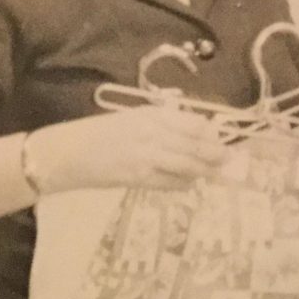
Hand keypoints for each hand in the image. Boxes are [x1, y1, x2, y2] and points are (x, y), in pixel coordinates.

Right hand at [29, 105, 227, 191]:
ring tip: (220, 173)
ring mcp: (146, 155)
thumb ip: (156, 125)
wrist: (67, 153)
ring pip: (186, 162)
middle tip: (231, 159)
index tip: (220, 137)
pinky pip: (169, 181)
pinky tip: (191, 184)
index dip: (208, 131)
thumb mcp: (128, 120)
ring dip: (205, 169)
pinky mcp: (138, 177)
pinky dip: (183, 182)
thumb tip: (186, 132)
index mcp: (148, 114)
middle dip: (214, 152)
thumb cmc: (95, 134)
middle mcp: (151, 131)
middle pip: (193, 142)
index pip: (189, 121)